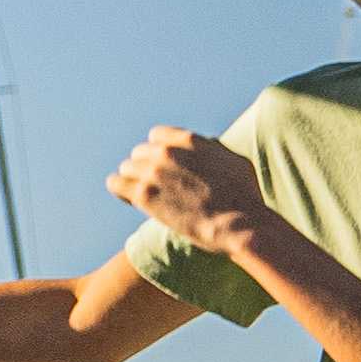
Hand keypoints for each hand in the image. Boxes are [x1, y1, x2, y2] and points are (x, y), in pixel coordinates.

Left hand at [106, 127, 272, 263]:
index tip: (164, 166)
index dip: (159, 152)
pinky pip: (115, 184)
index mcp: (189, 140)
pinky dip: (121, 191)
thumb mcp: (234, 161)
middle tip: (158, 186)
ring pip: (127, 168)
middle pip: (140, 153)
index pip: (156, 136)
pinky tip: (131, 200)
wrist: (241, 225)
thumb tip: (203, 144)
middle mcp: (168, 152)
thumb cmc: (246, 198)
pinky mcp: (144, 195)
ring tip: (147, 196)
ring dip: (134, 180)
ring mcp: (153, 172)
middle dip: (147, 168)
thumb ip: (211, 150)